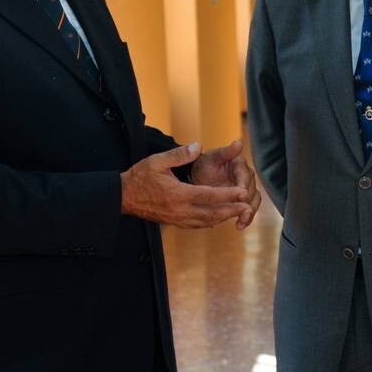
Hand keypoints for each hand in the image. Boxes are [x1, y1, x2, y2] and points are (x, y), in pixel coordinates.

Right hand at [120, 143, 253, 229]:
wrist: (123, 197)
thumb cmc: (140, 176)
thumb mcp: (157, 160)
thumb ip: (179, 154)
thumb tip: (198, 146)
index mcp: (178, 194)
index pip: (209, 196)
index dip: (228, 195)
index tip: (243, 193)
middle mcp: (180, 209)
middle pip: (212, 213)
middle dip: (231, 210)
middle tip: (248, 207)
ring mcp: (177, 219)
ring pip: (206, 221)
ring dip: (224, 217)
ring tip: (239, 213)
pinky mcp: (175, 222)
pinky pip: (198, 225)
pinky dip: (211, 222)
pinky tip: (219, 217)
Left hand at [189, 140, 260, 229]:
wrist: (198, 178)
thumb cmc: (204, 165)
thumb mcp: (211, 157)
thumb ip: (225, 152)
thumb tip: (238, 142)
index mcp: (239, 164)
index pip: (245, 175)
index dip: (244, 185)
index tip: (243, 195)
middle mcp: (246, 176)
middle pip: (252, 190)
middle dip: (248, 203)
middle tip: (244, 213)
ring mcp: (246, 189)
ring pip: (253, 202)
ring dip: (249, 213)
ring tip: (242, 223)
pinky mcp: (242, 201)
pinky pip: (247, 209)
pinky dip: (245, 218)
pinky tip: (239, 226)